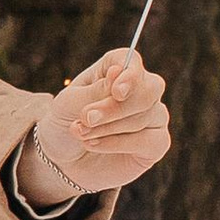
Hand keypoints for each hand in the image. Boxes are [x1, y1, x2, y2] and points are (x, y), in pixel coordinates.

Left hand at [20, 49, 170, 201]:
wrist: (62, 158)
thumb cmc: (65, 122)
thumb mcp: (68, 104)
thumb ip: (95, 90)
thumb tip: (118, 72)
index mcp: (116, 70)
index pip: (132, 61)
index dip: (129, 75)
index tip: (117, 92)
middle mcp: (141, 89)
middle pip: (148, 89)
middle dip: (116, 108)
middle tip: (86, 118)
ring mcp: (152, 116)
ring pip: (145, 116)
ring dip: (107, 128)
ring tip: (81, 133)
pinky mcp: (156, 143)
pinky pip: (150, 140)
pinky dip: (118, 144)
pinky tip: (94, 145)